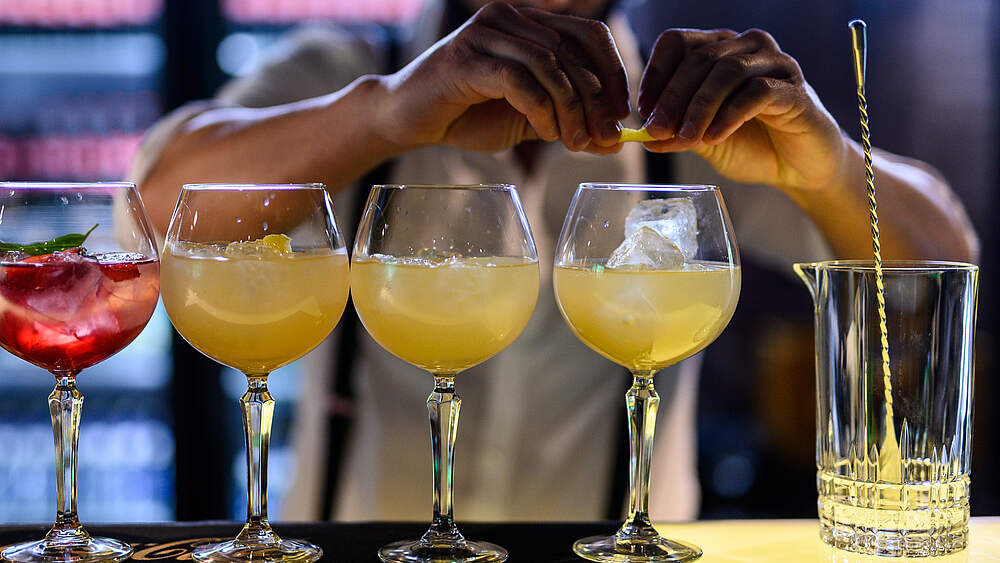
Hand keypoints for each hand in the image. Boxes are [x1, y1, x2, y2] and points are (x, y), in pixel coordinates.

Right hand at [373, 2, 629, 152]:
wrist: (406, 119)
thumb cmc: (465, 115)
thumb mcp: (529, 120)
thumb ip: (569, 123)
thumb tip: (616, 141)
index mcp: (527, 22)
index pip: (588, 34)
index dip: (612, 72)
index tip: (621, 114)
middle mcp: (508, 16)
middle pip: (573, 50)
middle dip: (596, 99)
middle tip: (603, 138)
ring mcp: (485, 33)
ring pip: (550, 65)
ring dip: (570, 109)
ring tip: (572, 142)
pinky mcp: (466, 59)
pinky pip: (519, 81)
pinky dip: (541, 110)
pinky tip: (543, 133)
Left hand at [636, 28, 849, 193]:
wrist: (799, 169)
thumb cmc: (751, 146)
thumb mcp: (704, 140)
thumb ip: (677, 133)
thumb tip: (643, 136)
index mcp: (719, 50)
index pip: (678, 43)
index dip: (656, 75)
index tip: (643, 111)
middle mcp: (747, 47)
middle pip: (699, 57)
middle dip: (672, 97)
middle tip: (656, 130)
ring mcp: (774, 64)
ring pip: (727, 70)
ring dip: (699, 106)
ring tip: (686, 138)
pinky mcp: (794, 89)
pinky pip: (757, 92)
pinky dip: (729, 115)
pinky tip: (715, 137)